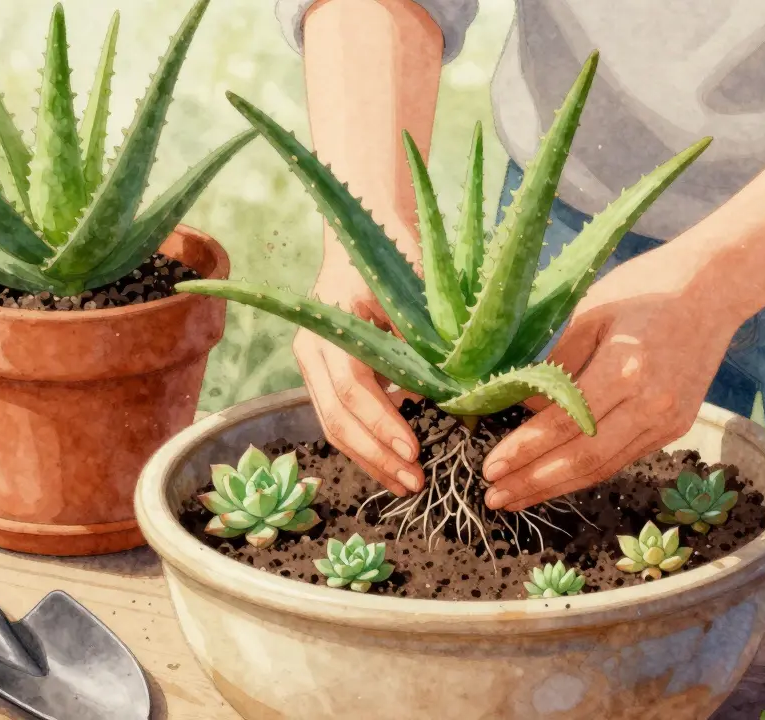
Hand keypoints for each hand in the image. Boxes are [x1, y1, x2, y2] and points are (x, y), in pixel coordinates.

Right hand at [293, 227, 425, 496]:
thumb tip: (452, 393)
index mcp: (330, 327)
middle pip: (336, 417)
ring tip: (406, 484)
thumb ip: (423, 340)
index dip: (383, 423)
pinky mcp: (324, 374)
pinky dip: (367, 444)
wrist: (363, 231)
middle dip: (376, 456)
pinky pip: (341, 417)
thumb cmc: (393, 255)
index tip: (415, 450)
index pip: (353, 387)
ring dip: (370, 459)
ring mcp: (313, 364)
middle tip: (415, 482)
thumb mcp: (412, 291)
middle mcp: (312, 349)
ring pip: (334, 425)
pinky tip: (394, 464)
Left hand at [481, 250, 743, 510]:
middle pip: (584, 458)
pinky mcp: (676, 428)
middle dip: (534, 482)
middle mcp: (651, 403)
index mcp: (625, 368)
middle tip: (494, 497)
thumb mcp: (588, 312)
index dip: (524, 450)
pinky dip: (585, 472)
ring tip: (515, 497)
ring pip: (604, 467)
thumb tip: (520, 408)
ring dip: (556, 486)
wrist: (712, 289)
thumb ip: (554, 364)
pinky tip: (554, 478)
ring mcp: (668, 420)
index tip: (490, 467)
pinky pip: (622, 458)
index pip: (564, 423)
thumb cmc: (643, 289)